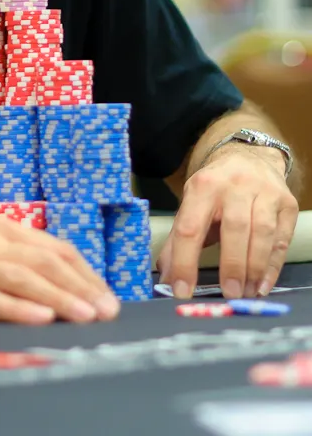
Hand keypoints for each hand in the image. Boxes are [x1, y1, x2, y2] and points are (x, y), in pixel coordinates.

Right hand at [0, 214, 119, 324]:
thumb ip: (7, 258)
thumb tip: (49, 281)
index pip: (53, 248)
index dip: (84, 271)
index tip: (106, 294)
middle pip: (44, 261)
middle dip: (81, 286)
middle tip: (109, 310)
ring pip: (22, 277)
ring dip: (59, 296)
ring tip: (86, 316)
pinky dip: (16, 307)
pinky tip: (40, 318)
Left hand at [157, 147, 298, 298]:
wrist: (251, 157)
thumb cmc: (217, 188)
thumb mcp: (192, 204)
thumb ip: (178, 239)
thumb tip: (167, 276)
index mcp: (203, 186)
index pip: (190, 227)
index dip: (184, 261)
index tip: (182, 291)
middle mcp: (235, 185)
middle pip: (234, 228)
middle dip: (231, 265)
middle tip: (228, 295)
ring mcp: (264, 192)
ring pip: (262, 233)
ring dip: (254, 268)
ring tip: (246, 294)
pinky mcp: (286, 203)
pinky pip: (281, 239)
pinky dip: (272, 266)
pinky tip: (262, 284)